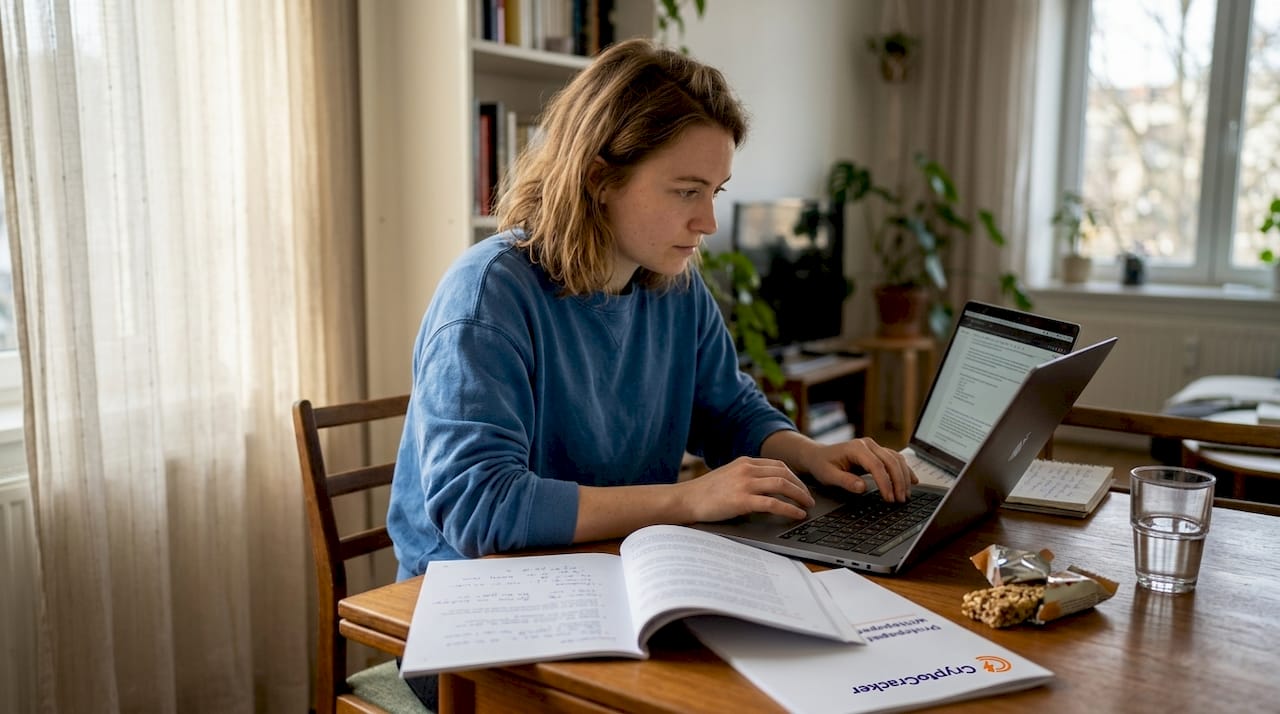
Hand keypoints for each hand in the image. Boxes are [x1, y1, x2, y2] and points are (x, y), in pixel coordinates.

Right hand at [677, 456, 815, 521]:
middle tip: (809, 498)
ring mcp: (745, 484)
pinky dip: (790, 509)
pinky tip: (797, 514)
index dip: (793, 476)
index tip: (801, 486)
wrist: (685, 500)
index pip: (777, 465)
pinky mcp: (742, 501)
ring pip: (782, 485)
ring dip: (800, 496)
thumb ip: (745, 477)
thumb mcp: (728, 476)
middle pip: (784, 473)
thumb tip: (766, 488)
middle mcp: (746, 469)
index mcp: (744, 462)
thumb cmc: (704, 493)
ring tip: (807, 506)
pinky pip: (773, 503)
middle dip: (801, 486)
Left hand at [803, 437, 916, 502]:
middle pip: (891, 461)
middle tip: (900, 500)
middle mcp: (868, 444)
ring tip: (905, 495)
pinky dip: (905, 470)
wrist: (818, 455)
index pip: (877, 466)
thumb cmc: (822, 465)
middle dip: (898, 482)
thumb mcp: (828, 475)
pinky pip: (896, 459)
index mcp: (856, 448)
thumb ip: (845, 481)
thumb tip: (862, 487)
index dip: (885, 483)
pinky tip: (913, 481)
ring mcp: (874, 447)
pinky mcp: (878, 452)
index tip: (889, 499)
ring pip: (896, 459)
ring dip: (904, 477)